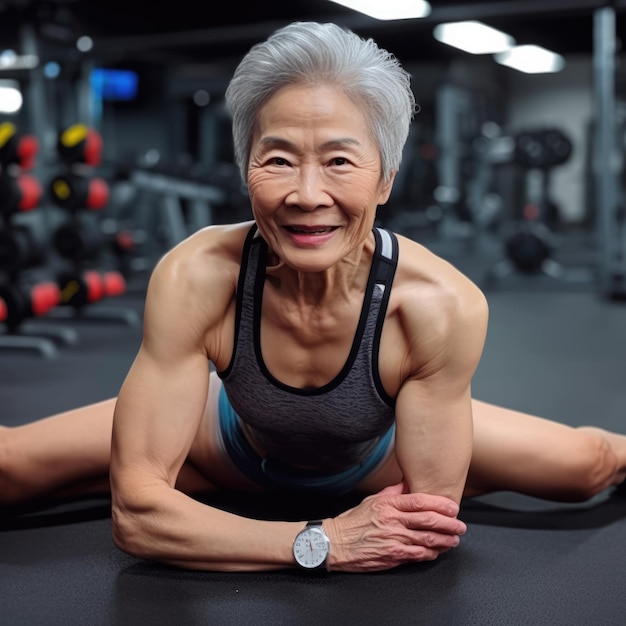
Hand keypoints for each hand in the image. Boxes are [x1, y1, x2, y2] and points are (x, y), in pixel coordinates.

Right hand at [324, 481, 465, 571]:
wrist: (335, 543)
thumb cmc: (353, 522)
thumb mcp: (372, 500)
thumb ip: (393, 492)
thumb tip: (408, 482)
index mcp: (388, 504)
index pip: (419, 501)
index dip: (440, 504)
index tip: (453, 507)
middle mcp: (392, 520)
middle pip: (428, 520)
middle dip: (448, 523)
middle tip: (460, 525)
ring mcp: (393, 539)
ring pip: (427, 539)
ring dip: (445, 540)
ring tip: (454, 539)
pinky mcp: (392, 555)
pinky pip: (418, 555)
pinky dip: (431, 553)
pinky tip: (438, 551)